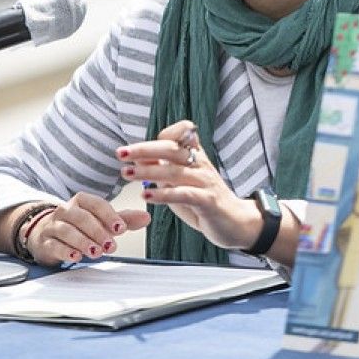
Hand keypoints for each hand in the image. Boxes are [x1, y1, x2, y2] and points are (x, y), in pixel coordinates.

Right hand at [25, 192, 149, 266]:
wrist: (45, 233)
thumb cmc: (78, 226)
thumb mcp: (101, 220)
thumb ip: (123, 219)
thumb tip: (147, 217)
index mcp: (81, 201)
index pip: (96, 204)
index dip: (109, 216)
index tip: (121, 228)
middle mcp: (65, 210)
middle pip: (81, 218)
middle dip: (98, 232)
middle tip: (111, 246)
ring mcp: (53, 226)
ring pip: (67, 231)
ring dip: (83, 242)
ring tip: (96, 252)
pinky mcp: (45, 242)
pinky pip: (54, 245)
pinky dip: (65, 251)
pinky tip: (76, 257)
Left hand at [117, 120, 261, 250]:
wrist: (236, 223)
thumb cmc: (205, 202)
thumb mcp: (181, 183)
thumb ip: (164, 170)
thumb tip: (139, 159)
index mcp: (196, 157)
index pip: (179, 134)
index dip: (156, 138)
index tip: (132, 148)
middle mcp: (201, 165)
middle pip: (172, 149)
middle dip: (144, 149)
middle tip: (121, 153)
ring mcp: (205, 182)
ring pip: (174, 171)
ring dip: (147, 171)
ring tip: (126, 173)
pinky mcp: (208, 201)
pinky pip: (184, 193)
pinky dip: (163, 194)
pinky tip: (147, 195)